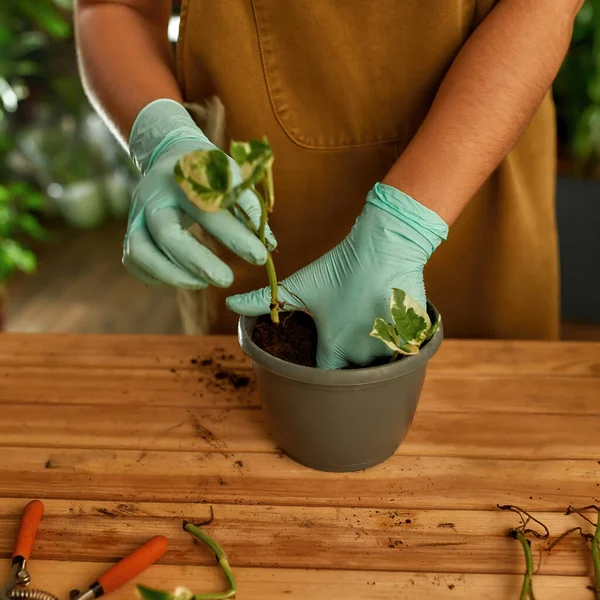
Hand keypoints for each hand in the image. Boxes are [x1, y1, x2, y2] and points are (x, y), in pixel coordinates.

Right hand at [124, 99, 274, 287]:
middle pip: (166, 233)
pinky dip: (155, 275)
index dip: (235, 235)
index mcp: (182, 175)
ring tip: (202, 283)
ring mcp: (136, 212)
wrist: (169, 153)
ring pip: (139, 250)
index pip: (208, 208)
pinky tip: (182, 278)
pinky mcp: (130, 228)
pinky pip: (132, 260)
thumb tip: (269, 244)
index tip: (260, 256)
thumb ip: (249, 206)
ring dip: (171, 274)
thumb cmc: (210, 170)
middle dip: (197, 261)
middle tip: (227, 280)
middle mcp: (153, 194)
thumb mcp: (232, 175)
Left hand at [227, 183, 447, 368]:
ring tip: (370, 319)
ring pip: (381, 359)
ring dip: (377, 346)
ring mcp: (390, 346)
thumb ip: (264, 300)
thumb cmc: (340, 268)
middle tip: (351, 325)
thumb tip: (228, 303)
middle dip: (353, 352)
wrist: (385, 246)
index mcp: (334, 347)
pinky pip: (405, 348)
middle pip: (356, 367)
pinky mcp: (412, 337)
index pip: (326, 373)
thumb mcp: (300, 285)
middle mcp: (362, 355)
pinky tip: (389, 316)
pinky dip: (399, 338)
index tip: (328, 346)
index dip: (326, 361)